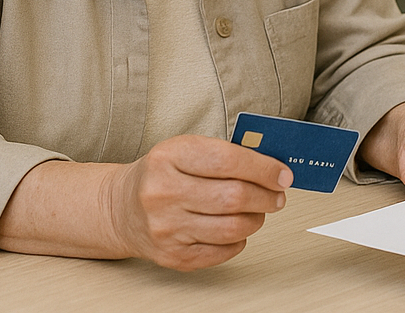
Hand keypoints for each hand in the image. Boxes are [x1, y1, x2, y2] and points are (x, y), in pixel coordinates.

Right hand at [106, 134, 291, 269]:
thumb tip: (272, 167)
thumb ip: (225, 153)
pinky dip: (239, 239)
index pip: (228, 160)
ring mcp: (166, 228)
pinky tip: (237, 227)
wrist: (121, 208)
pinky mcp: (172, 255)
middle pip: (234, 197)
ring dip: (257, 218)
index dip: (264, 168)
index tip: (283, 174)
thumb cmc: (161, 174)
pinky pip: (222, 251)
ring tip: (259, 210)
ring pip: (233, 227)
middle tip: (277, 195)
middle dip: (267, 196)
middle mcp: (163, 193)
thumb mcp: (185, 149)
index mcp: (168, 157)